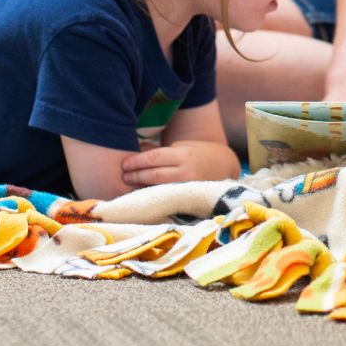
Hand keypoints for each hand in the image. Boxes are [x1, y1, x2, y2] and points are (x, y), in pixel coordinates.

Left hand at [119, 140, 238, 187]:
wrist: (223, 165)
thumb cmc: (196, 153)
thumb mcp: (180, 147)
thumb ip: (161, 153)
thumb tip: (135, 155)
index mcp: (183, 155)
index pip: (154, 158)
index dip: (137, 162)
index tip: (123, 165)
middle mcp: (187, 171)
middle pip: (155, 174)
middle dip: (136, 176)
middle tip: (123, 177)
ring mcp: (189, 187)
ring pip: (160, 188)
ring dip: (142, 187)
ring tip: (129, 187)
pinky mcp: (190, 198)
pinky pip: (168, 196)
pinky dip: (155, 196)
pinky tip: (144, 196)